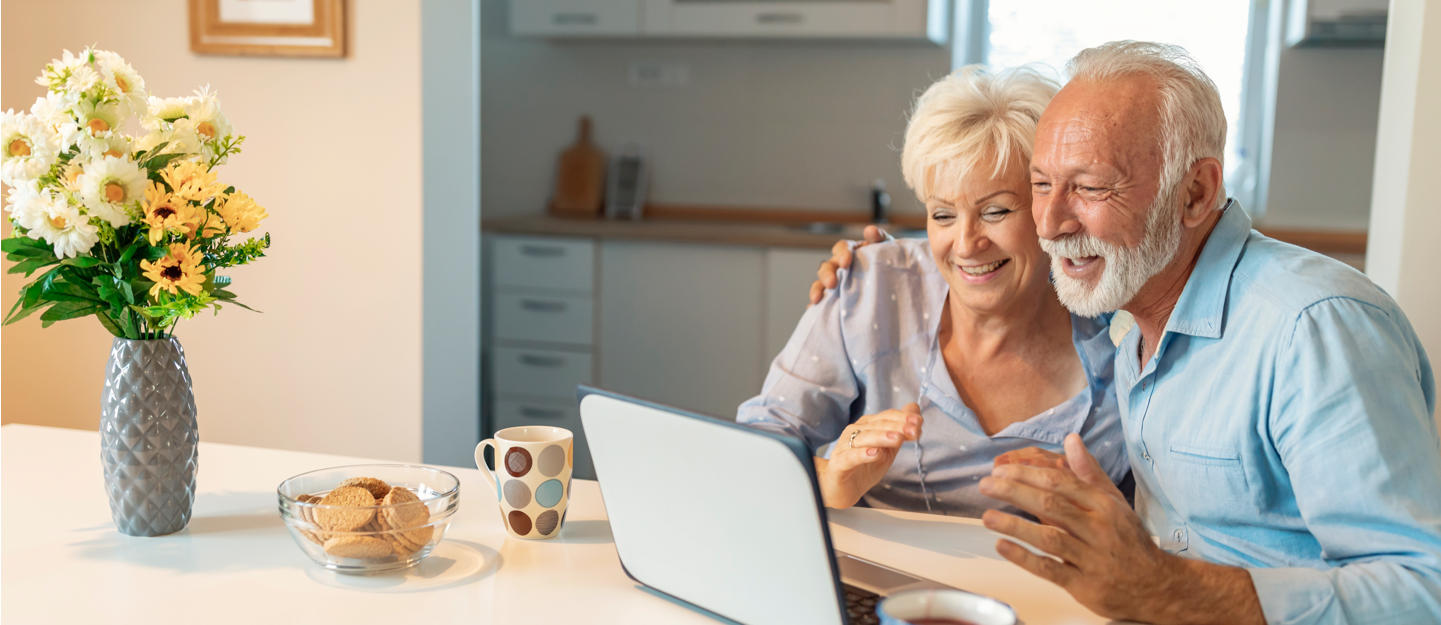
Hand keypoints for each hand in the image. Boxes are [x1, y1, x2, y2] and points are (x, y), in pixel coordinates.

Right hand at [808, 225, 888, 305]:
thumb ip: (880, 238)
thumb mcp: (887, 248)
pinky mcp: (836, 298)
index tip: (846, 263)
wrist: (896, 282)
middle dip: (827, 275)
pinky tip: (814, 309)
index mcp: (851, 251)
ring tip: (817, 298)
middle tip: (831, 284)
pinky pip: (824, 301)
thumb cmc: (888, 262)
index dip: (842, 253)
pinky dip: (817, 305)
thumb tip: (869, 231)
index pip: (841, 248)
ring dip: (817, 289)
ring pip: (821, 283)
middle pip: (827, 266)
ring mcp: (837, 282)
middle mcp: (840, 266)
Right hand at [815, 403, 921, 508]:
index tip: (919, 421)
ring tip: (897, 438)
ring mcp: (845, 447)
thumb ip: (901, 430)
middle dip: (897, 426)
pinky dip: (863, 454)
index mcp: (866, 426)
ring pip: (865, 438)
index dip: (902, 417)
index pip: (886, 417)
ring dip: (882, 436)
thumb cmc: (865, 467)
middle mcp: (854, 432)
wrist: (843, 489)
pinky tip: (875, 453)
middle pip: (877, 425)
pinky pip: (851, 457)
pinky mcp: (839, 464)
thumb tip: (915, 407)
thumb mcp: (888, 449)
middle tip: (914, 430)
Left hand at [979, 434, 1262, 623]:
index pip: (1060, 481)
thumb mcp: (1114, 501)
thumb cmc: (1128, 540)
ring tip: (987, 516)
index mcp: (1103, 504)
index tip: (1000, 469)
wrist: (1157, 586)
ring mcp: (1091, 558)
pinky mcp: (1084, 585)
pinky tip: (1003, 546)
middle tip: (986, 485)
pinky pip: (1050, 569)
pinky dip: (1024, 558)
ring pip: (1049, 538)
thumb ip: (1089, 471)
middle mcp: (1098, 529)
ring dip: (1015, 526)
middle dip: (1014, 492)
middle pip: (1051, 505)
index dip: (1026, 473)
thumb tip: (1071, 439)